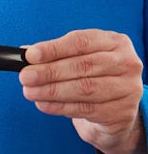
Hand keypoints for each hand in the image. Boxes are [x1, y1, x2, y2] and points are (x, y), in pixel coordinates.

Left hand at [19, 29, 146, 153]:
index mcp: (114, 42)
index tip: (30, 55)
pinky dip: (59, 107)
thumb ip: (54, 54)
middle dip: (49, 72)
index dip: (53, 49)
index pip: (81, 42)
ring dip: (51, 91)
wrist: (114, 109)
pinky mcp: (121, 111)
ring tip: (30, 92)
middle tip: (25, 76)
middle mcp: (126, 63)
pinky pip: (85, 109)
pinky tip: (43, 104)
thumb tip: (25, 53)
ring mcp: (127, 88)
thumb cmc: (93, 76)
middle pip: (82, 66)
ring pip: (84, 89)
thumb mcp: (78, 58)